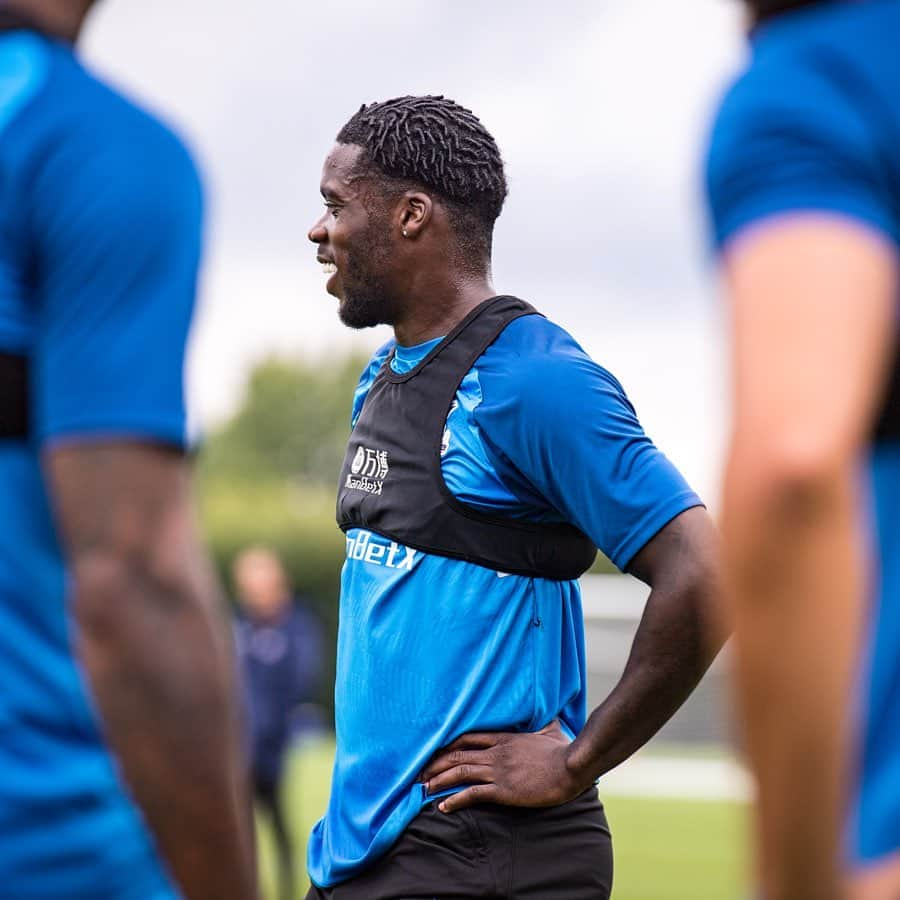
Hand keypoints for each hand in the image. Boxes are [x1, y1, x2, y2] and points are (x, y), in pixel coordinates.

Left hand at [419, 720, 593, 812]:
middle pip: (457, 754)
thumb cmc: (562, 751)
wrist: (570, 767)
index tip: (434, 752)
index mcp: (504, 738)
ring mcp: (498, 770)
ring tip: (423, 788)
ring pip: (459, 772)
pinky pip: (472, 793)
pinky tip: (443, 806)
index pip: (467, 737)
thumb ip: (543, 726)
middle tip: (419, 773)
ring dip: (438, 780)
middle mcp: (496, 752)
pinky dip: (454, 799)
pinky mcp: (503, 789)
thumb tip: (551, 720)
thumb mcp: (550, 731)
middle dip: (435, 763)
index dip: (448, 745)